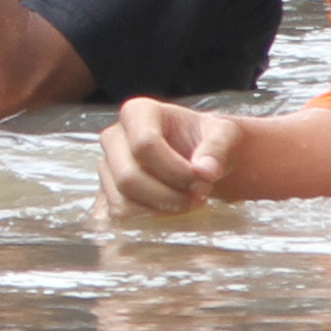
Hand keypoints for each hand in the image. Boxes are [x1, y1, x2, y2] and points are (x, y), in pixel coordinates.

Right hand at [95, 97, 246, 216]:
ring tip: (188, 202)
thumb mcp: (223, 135)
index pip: (144, 145)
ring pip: (122, 201)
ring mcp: (107, 165)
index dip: (176, 170)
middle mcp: (114, 136)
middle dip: (169, 196)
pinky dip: (150, 218)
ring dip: (161, 210)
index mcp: (137, 112)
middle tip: (199, 197)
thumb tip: (206, 172)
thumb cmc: (208, 141)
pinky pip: (120, 214)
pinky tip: (173, 210)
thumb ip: (216, 148)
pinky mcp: (108, 190)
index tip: (203, 179)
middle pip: (128, 177)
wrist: (200, 158)